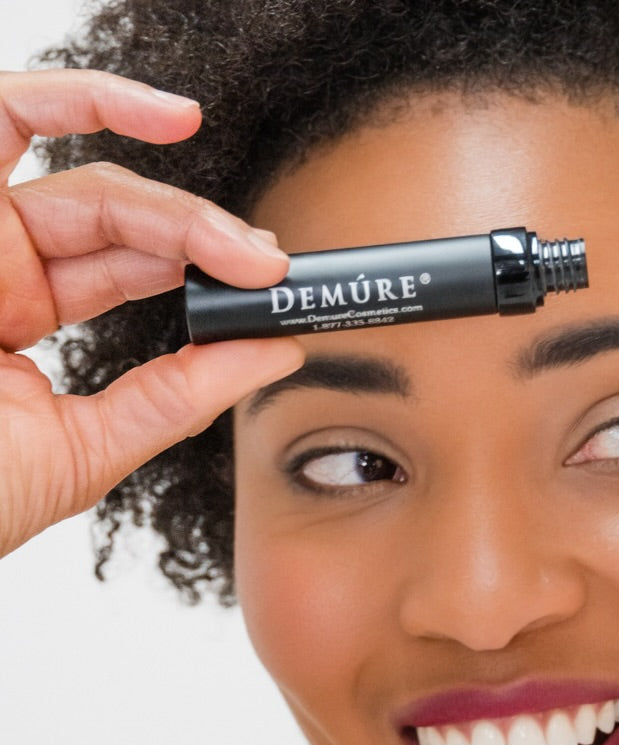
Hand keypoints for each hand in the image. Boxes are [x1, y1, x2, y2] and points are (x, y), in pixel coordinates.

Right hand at [0, 69, 302, 558]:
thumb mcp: (84, 450)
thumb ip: (176, 398)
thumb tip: (274, 356)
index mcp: (16, 318)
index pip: (126, 271)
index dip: (202, 270)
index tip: (271, 288)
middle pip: (118, 222)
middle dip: (204, 240)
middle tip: (269, 266)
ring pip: (85, 184)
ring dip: (174, 205)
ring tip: (242, 241)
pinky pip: (3, 111)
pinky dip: (81, 103)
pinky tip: (168, 116)